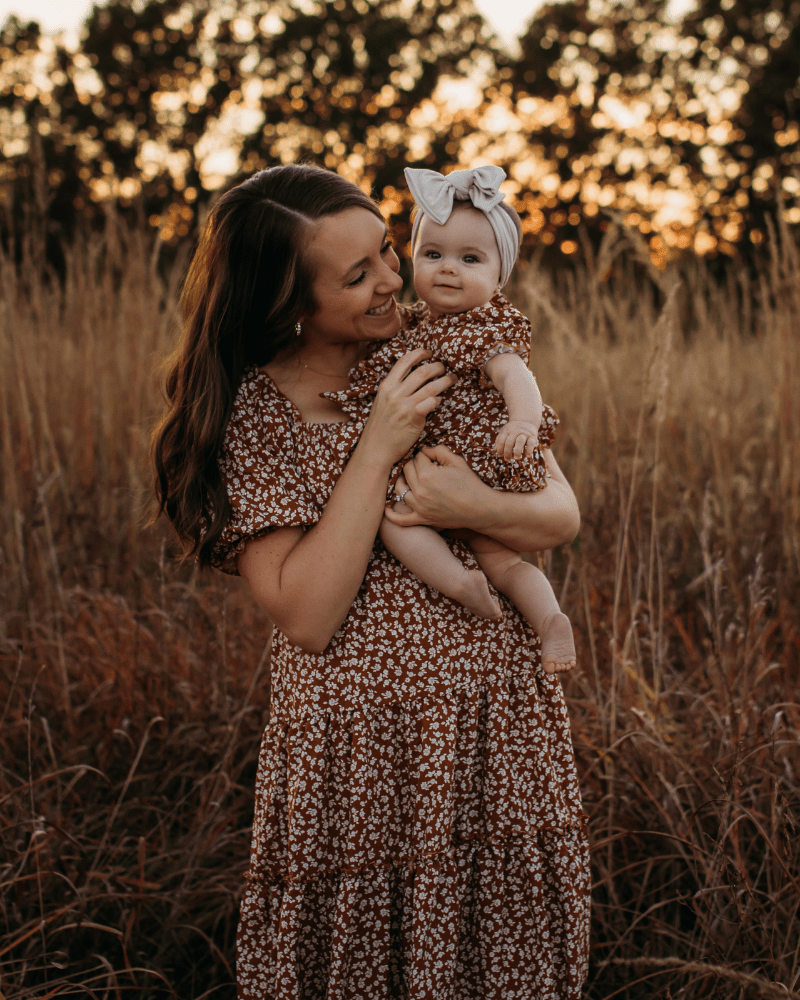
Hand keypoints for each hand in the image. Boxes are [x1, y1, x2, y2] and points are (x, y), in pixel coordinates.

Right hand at [360, 350, 454, 466]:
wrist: (375, 449)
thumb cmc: (380, 427)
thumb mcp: (382, 402)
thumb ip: (394, 389)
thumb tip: (412, 378)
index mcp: (386, 386)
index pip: (404, 361)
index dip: (419, 353)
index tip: (429, 353)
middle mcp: (394, 393)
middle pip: (422, 371)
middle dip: (437, 366)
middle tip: (444, 368)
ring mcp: (404, 406)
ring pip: (430, 386)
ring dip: (445, 381)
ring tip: (452, 379)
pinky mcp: (413, 418)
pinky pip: (431, 403)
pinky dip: (438, 399)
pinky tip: (440, 400)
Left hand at [384, 445, 490, 530]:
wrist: (480, 509)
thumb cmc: (470, 484)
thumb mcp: (457, 461)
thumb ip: (438, 450)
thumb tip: (424, 450)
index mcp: (427, 474)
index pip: (416, 458)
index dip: (423, 455)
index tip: (429, 457)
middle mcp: (420, 491)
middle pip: (406, 471)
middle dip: (413, 465)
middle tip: (422, 466)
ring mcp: (419, 507)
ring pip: (399, 490)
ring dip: (403, 482)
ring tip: (409, 479)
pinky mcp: (422, 519)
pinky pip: (401, 519)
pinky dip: (391, 515)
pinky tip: (387, 509)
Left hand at [494, 420, 538, 461]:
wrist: (527, 421)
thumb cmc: (513, 430)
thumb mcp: (505, 432)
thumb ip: (499, 441)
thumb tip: (493, 451)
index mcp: (507, 430)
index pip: (501, 440)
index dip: (499, 449)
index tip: (500, 455)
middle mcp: (515, 431)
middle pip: (509, 442)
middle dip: (507, 452)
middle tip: (507, 460)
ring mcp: (524, 433)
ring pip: (520, 441)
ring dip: (517, 451)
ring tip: (516, 458)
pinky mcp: (533, 436)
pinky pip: (531, 443)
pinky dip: (529, 450)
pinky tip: (527, 456)